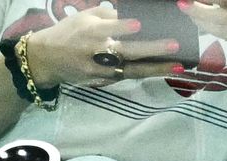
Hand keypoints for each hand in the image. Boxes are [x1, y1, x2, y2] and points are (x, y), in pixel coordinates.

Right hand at [24, 6, 181, 88]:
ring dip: (157, 68)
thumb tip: (131, 14)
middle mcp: (96, 52)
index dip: (123, 27)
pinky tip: (164, 70)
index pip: (107, 29)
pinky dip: (147, 73)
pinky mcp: (104, 81)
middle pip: (127, 52)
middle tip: (174, 45)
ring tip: (179, 66)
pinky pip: (129, 76)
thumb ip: (107, 14)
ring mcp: (101, 70)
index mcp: (89, 31)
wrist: (46, 60)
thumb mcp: (83, 18)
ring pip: (133, 70)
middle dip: (152, 49)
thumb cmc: (68, 32)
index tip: (139, 24)